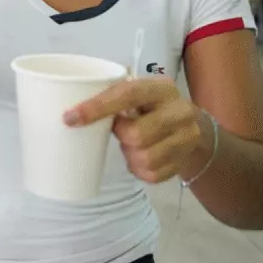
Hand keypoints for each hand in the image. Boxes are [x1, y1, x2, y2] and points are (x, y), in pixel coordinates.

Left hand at [64, 77, 208, 183]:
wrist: (194, 128)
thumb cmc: (149, 108)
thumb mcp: (136, 94)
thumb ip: (112, 96)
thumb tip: (69, 115)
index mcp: (160, 88)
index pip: (128, 94)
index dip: (98, 107)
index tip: (70, 118)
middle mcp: (179, 110)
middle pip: (136, 135)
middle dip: (121, 136)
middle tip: (120, 131)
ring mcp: (187, 137)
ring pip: (144, 158)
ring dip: (130, 155)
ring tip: (131, 146)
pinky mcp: (185, 160)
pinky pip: (152, 174)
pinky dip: (139, 169)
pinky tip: (142, 158)